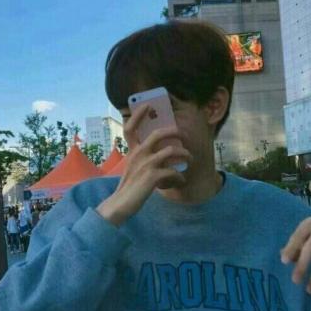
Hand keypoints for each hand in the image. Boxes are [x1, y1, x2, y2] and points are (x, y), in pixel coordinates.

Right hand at [96, 104, 192, 225]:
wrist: (121, 205)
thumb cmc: (129, 188)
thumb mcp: (133, 169)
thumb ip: (143, 160)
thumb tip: (162, 156)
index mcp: (132, 151)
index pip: (130, 128)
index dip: (138, 115)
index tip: (148, 105)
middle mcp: (138, 154)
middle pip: (158, 133)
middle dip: (175, 131)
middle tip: (184, 135)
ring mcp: (145, 164)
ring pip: (171, 151)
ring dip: (184, 154)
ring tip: (190, 159)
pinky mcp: (152, 176)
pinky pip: (173, 171)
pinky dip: (180, 176)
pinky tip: (182, 181)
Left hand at [280, 217, 310, 293]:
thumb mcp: (302, 238)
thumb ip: (293, 247)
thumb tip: (284, 257)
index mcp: (308, 223)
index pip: (297, 236)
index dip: (290, 248)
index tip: (284, 262)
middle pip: (310, 248)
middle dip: (302, 265)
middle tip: (295, 281)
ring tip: (309, 290)